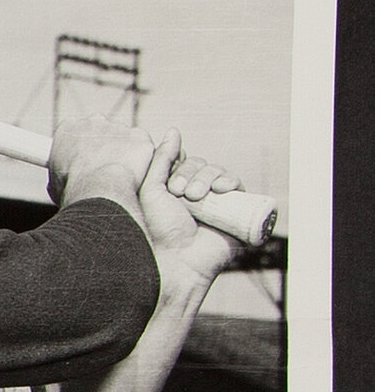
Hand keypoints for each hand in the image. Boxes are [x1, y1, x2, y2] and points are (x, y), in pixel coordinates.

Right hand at [45, 115, 154, 213]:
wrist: (98, 190)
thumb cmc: (74, 189)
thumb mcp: (55, 181)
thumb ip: (62, 172)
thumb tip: (65, 181)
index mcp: (68, 128)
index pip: (76, 134)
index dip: (82, 150)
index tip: (85, 163)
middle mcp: (93, 121)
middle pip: (103, 132)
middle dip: (105, 147)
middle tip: (105, 170)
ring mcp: (119, 127)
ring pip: (125, 140)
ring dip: (124, 154)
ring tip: (120, 178)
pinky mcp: (140, 136)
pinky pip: (143, 148)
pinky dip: (142, 160)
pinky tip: (135, 177)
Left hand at [133, 129, 246, 283]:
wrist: (176, 261)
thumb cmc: (159, 229)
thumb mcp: (153, 191)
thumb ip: (161, 160)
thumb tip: (174, 130)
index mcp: (179, 188)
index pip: (187, 161)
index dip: (182, 167)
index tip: (172, 187)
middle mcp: (200, 193)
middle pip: (203, 165)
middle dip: (194, 175)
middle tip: (184, 194)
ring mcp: (218, 202)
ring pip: (220, 173)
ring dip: (209, 178)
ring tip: (198, 197)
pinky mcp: (235, 212)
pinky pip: (239, 187)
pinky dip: (232, 181)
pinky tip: (223, 188)